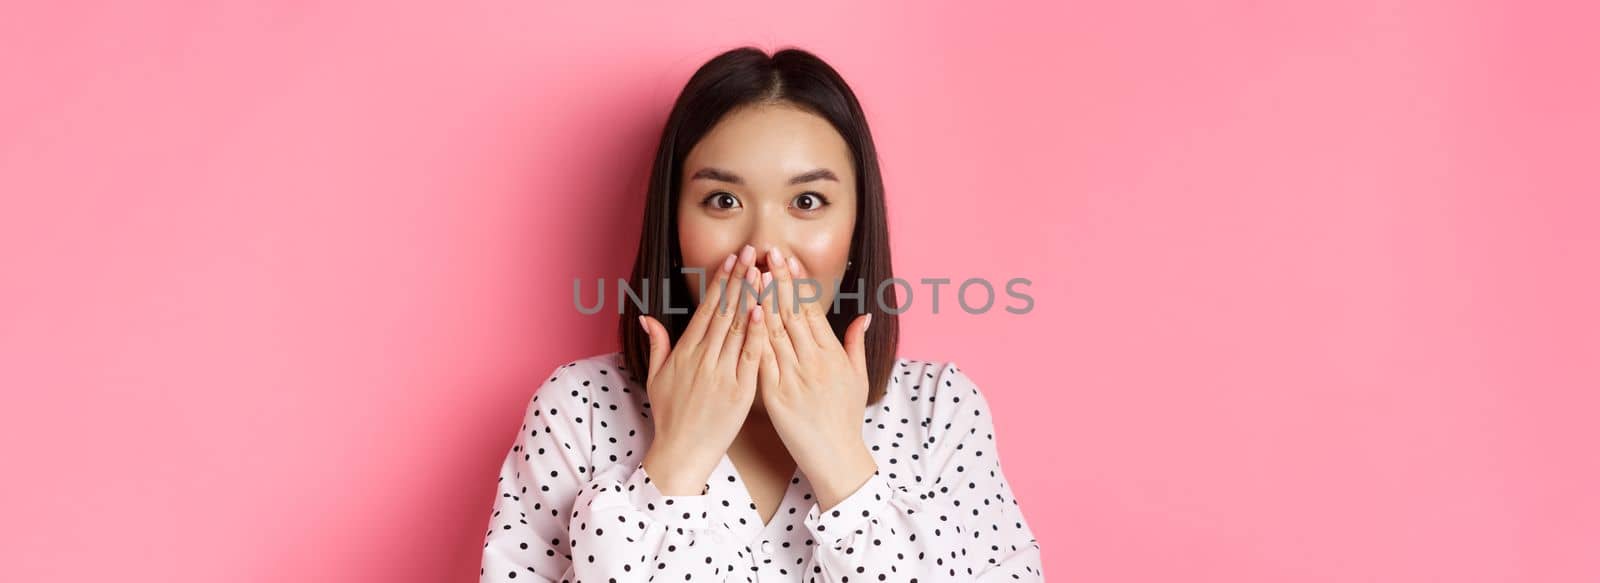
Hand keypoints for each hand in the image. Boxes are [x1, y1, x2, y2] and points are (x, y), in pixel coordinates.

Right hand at [637, 245, 769, 494]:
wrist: (681, 453)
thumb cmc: (671, 416)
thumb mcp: (657, 378)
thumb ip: (657, 345)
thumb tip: (648, 317)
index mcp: (685, 353)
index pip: (705, 309)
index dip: (720, 282)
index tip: (732, 259)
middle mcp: (702, 359)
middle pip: (723, 312)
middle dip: (738, 280)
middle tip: (751, 252)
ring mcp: (720, 375)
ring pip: (737, 329)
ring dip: (750, 298)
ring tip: (762, 271)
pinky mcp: (738, 393)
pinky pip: (749, 358)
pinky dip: (756, 335)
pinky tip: (764, 312)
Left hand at [755, 246, 878, 509]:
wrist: (836, 457)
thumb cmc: (845, 418)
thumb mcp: (858, 379)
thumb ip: (855, 345)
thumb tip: (862, 316)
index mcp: (832, 354)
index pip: (811, 310)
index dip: (798, 283)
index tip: (787, 259)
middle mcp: (814, 361)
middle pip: (792, 313)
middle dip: (778, 280)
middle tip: (766, 252)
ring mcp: (795, 377)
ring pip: (775, 331)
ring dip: (762, 300)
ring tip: (752, 273)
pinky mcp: (776, 395)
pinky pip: (762, 360)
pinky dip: (753, 337)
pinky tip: (743, 316)